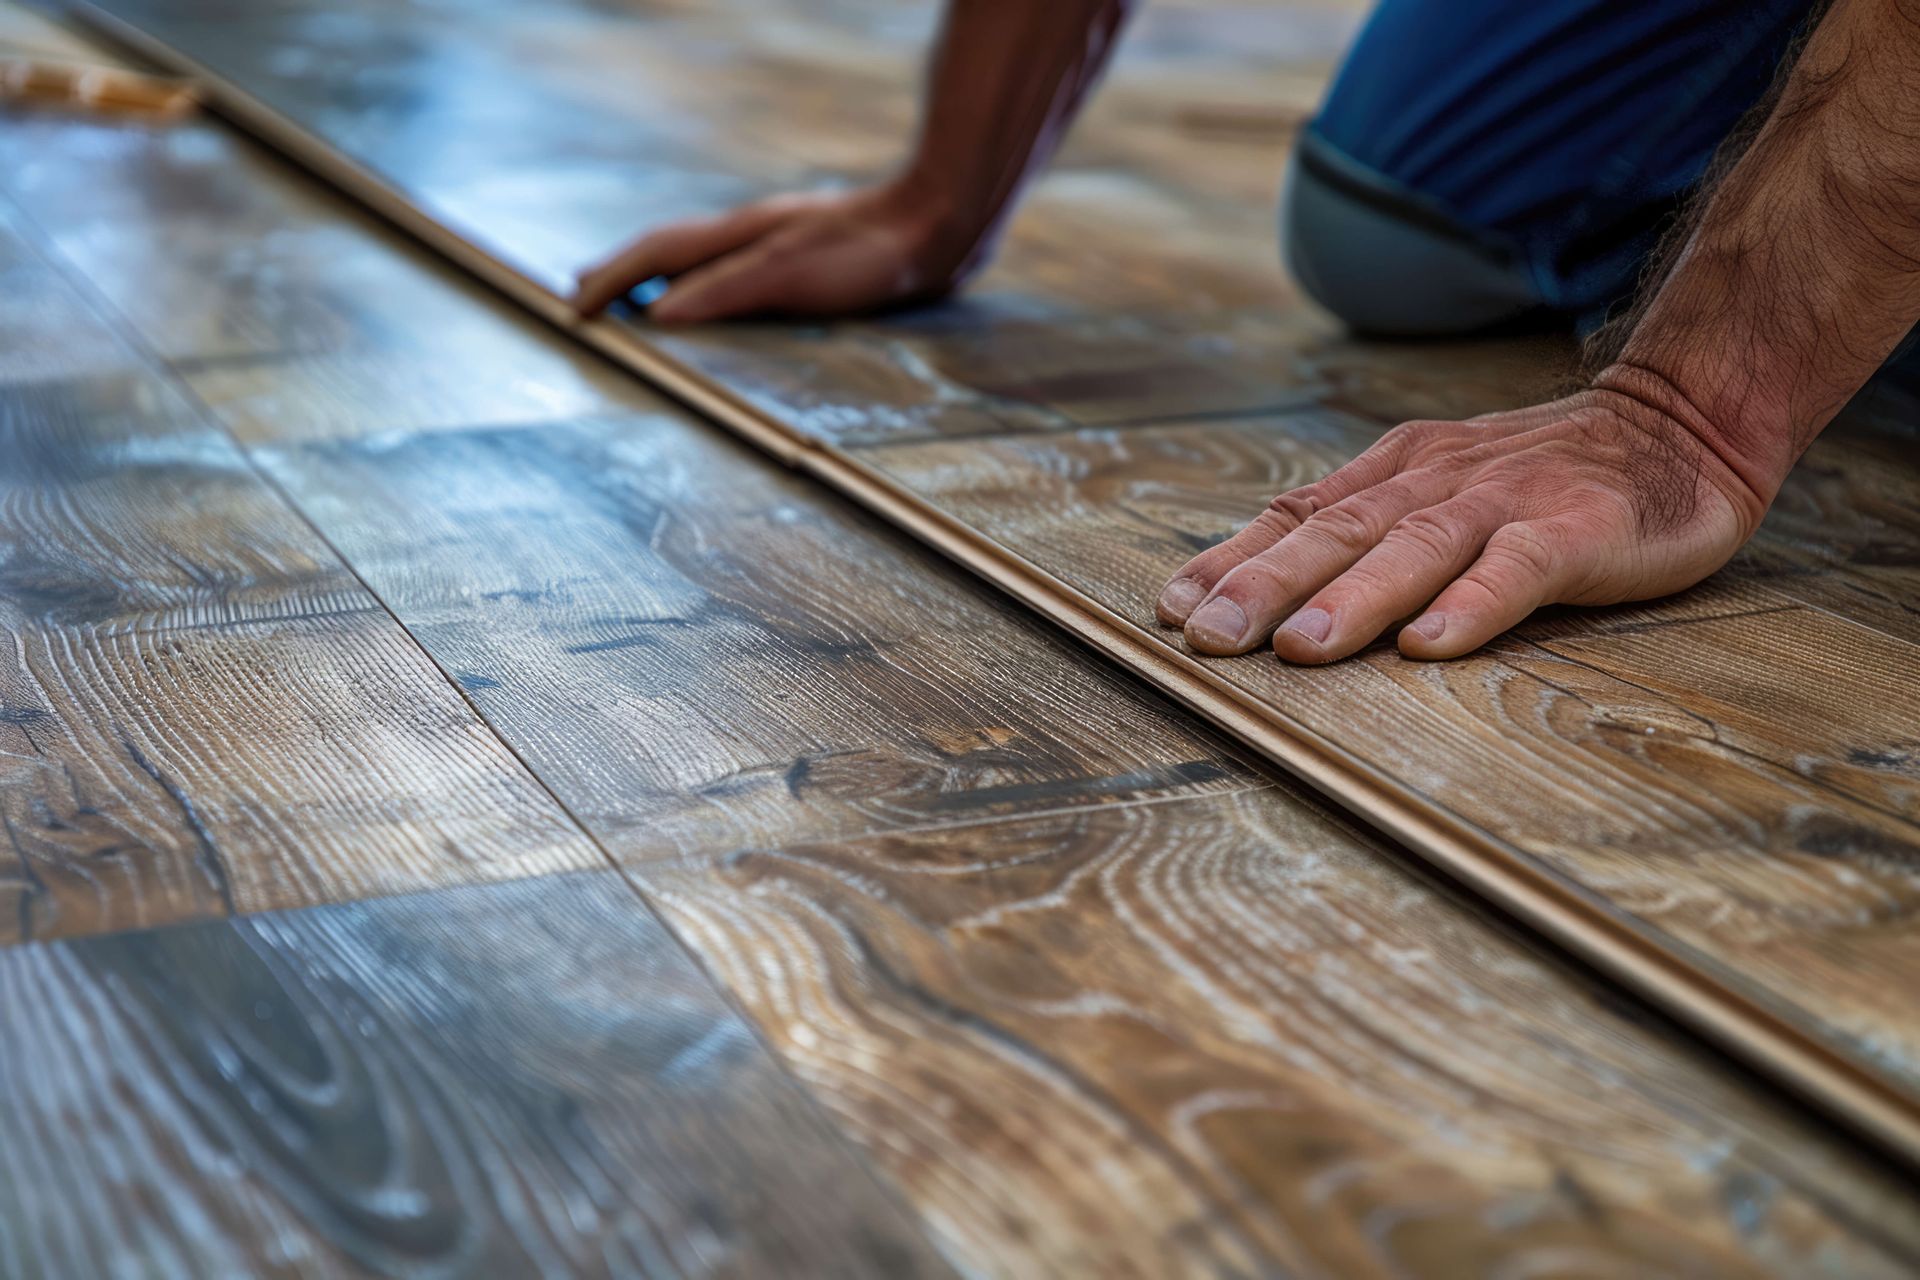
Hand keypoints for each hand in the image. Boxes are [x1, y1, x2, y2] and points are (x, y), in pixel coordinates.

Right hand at [571, 178, 971, 320]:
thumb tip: (657, 313)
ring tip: (631, 301)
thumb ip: (725, 291)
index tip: (573, 308)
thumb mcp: (792, 275)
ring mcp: (774, 244)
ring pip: (696, 260)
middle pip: (665, 252)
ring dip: (655, 280)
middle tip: (583, 296)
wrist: (938, 227)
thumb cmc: (872, 252)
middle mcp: (749, 235)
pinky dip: (699, 287)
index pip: (653, 255)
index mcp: (738, 237)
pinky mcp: (803, 260)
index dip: (609, 281)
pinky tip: (712, 302)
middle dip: (619, 274)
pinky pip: (728, 273)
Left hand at [1153, 380, 1772, 661]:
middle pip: (1338, 535)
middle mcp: (1438, 482)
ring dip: (1354, 599)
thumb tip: (1259, 584)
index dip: (1233, 560)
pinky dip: (1473, 605)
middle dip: (1264, 587)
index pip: (1298, 516)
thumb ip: (1360, 526)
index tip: (1171, 608)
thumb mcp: (1435, 485)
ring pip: (1416, 549)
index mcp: (1395, 474)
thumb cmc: (1542, 471)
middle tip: (1205, 638)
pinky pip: (1519, 568)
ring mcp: (1508, 501)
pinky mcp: (1579, 529)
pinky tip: (1430, 644)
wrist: (1680, 416)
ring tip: (1301, 647)